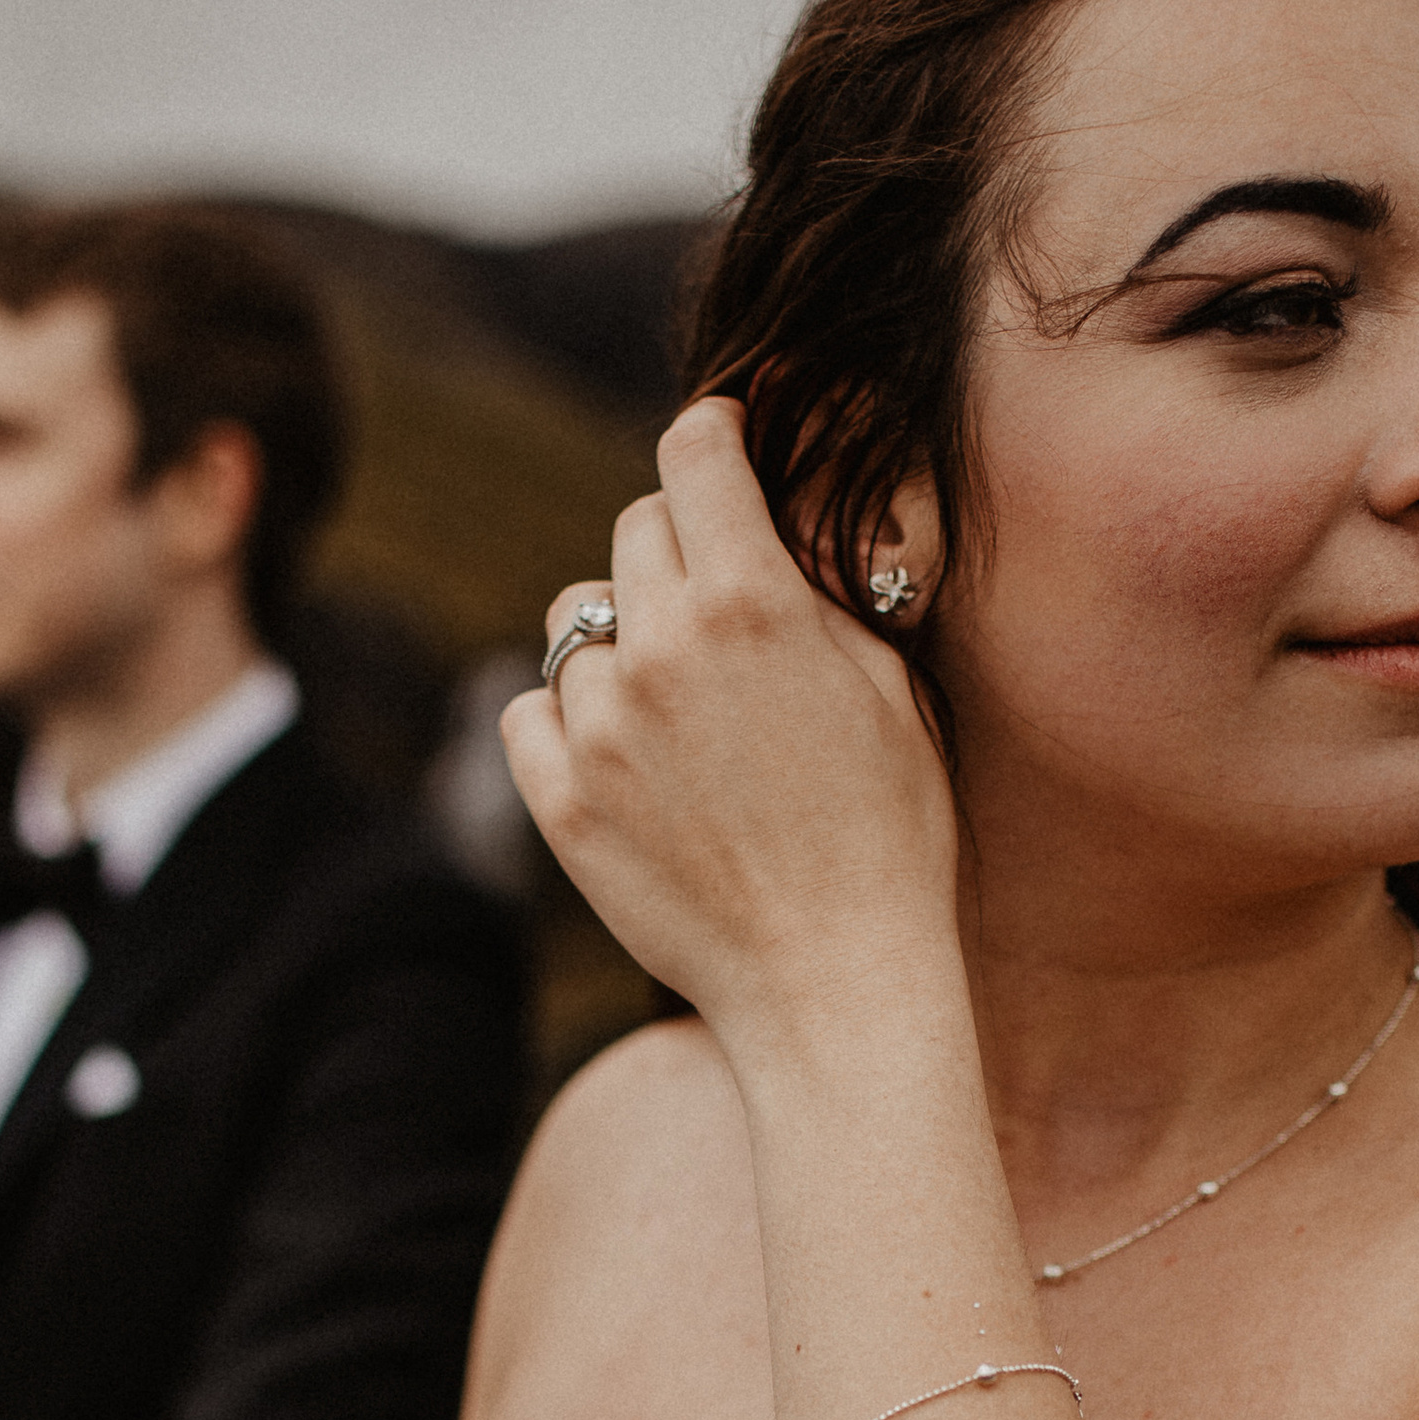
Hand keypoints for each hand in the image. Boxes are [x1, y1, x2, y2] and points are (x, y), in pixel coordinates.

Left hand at [502, 398, 961, 1056]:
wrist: (835, 980)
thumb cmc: (890, 835)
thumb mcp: (888, 686)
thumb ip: (816, 592)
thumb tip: (769, 530)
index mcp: (753, 601)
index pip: (694, 452)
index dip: (710, 439)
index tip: (716, 449)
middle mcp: (662, 650)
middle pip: (633, 529)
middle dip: (674, 549)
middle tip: (713, 605)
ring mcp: (600, 729)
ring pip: (574, 624)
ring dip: (617, 642)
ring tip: (673, 704)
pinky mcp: (560, 802)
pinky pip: (528, 713)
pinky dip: (565, 720)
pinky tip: (621, 753)